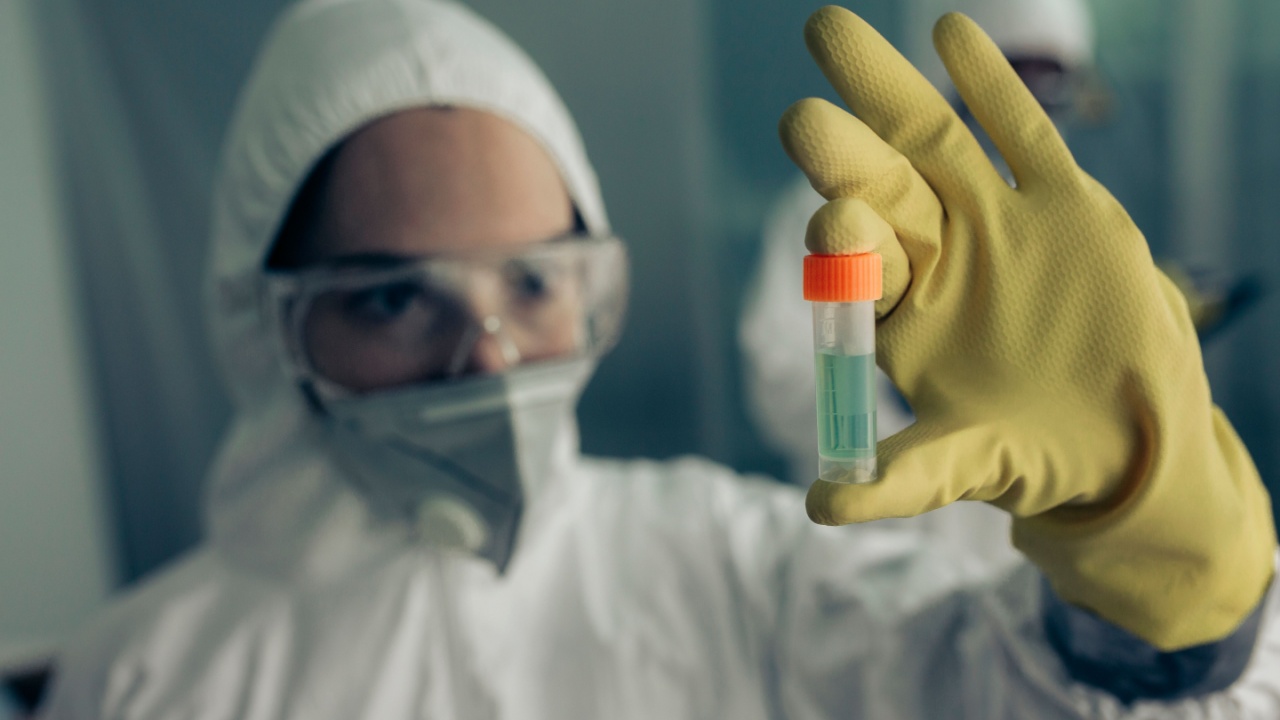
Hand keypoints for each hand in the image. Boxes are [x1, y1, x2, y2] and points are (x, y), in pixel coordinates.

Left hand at [780, 6, 1274, 650]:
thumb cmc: (1030, 452)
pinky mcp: (1059, 204)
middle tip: (801, 122)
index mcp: (897, 315)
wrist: (1119, 436)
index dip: (842, 248)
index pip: (858, 270)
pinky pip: (1022, 136)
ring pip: (932, 146)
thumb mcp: (967, 467)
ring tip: (831, 35)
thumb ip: (902, 479)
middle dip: (843, 159)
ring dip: (888, 92)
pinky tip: (952, 33)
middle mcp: (932, 256)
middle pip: (879, 195)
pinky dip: (991, 87)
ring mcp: (991, 222)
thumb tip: (819, 509)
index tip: (829, 226)